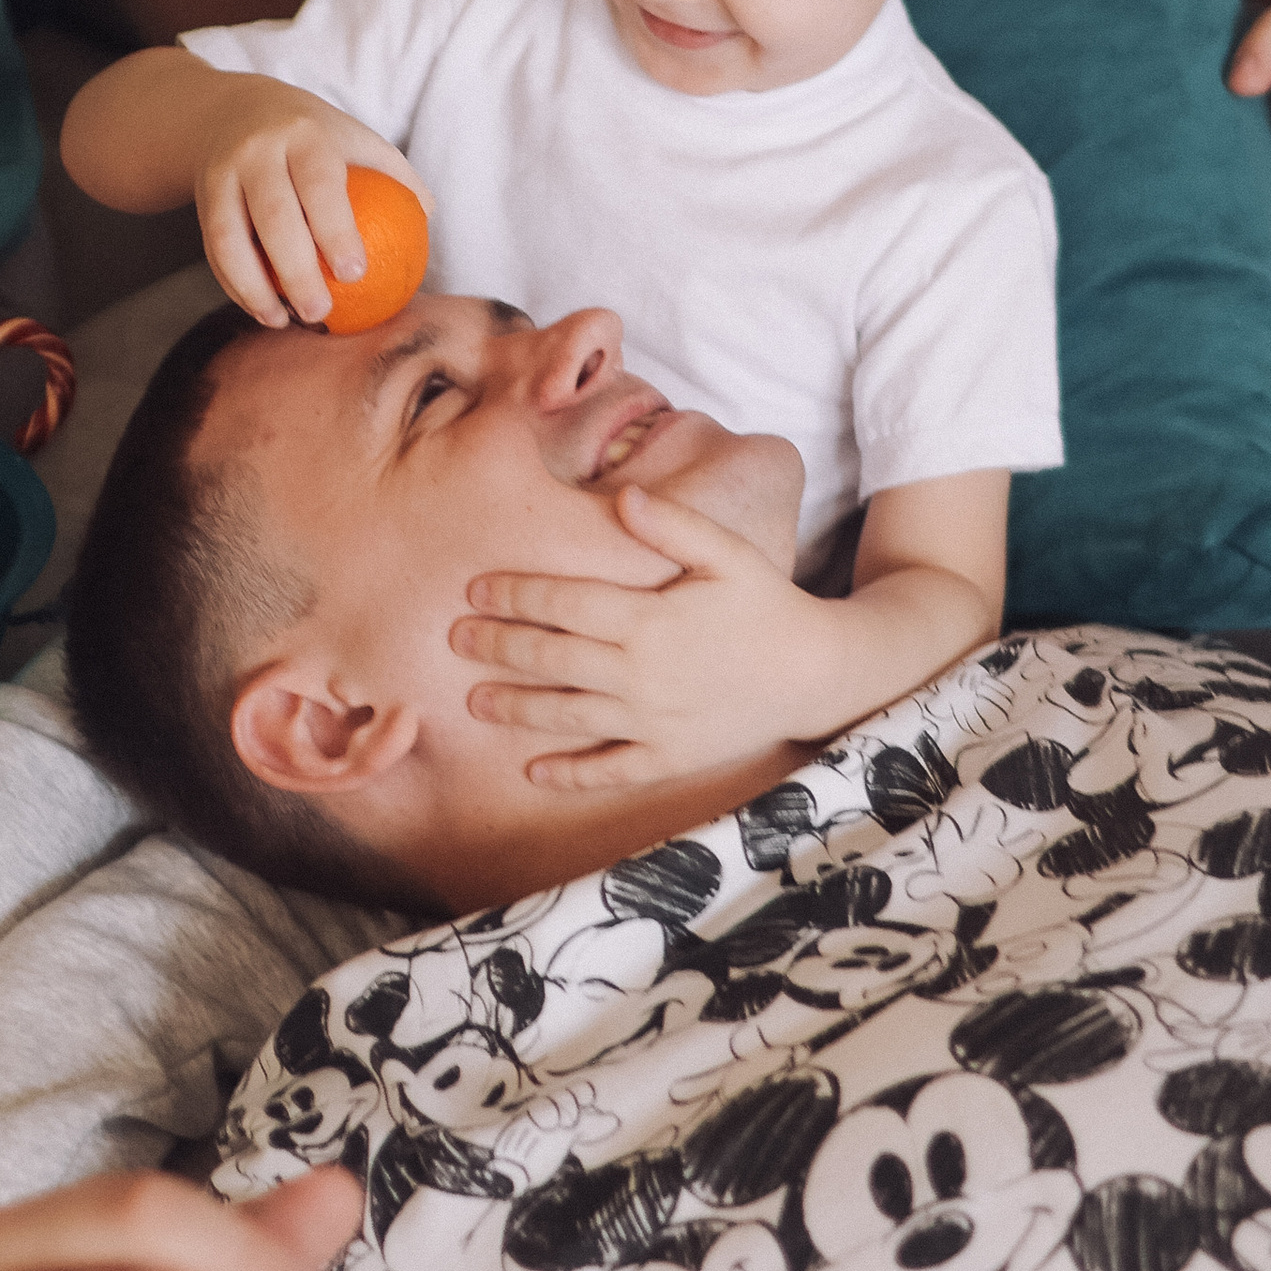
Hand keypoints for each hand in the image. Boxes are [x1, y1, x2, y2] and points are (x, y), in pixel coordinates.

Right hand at [193, 79, 426, 330]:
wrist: (231, 111)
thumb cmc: (314, 138)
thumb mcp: (353, 138)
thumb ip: (395, 177)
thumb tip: (430, 226)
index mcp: (305, 134)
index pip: (320, 182)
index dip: (335, 228)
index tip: (356, 273)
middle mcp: (259, 151)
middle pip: (273, 215)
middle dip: (295, 269)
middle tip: (321, 312)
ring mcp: (223, 175)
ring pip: (230, 237)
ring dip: (254, 287)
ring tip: (283, 321)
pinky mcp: (202, 200)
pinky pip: (214, 250)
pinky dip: (235, 285)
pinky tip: (263, 311)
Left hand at [454, 476, 825, 790]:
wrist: (816, 674)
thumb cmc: (768, 605)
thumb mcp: (730, 554)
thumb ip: (675, 526)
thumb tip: (623, 497)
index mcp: (650, 619)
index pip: (565, 603)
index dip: (516, 594)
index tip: (475, 589)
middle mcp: (642, 674)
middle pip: (552, 658)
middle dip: (498, 647)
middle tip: (454, 639)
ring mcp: (652, 722)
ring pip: (567, 716)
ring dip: (516, 709)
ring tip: (473, 701)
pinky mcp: (669, 758)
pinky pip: (609, 770)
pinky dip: (570, 774)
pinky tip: (533, 772)